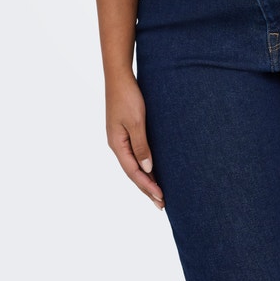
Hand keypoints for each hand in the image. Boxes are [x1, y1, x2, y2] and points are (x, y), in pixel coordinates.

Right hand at [105, 74, 164, 208]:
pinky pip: (136, 154)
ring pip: (134, 165)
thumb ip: (141, 145)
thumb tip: (147, 169)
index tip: (161, 198)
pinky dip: (145, 165)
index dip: (148, 186)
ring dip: (146, 179)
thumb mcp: (136, 121)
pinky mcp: (126, 131)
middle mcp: (117, 144)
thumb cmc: (128, 96)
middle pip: (133, 172)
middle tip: (162, 204)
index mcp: (117, 145)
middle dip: (147, 189)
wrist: (119, 76)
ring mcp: (121, 138)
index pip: (134, 172)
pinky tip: (153, 170)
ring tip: (159, 193)